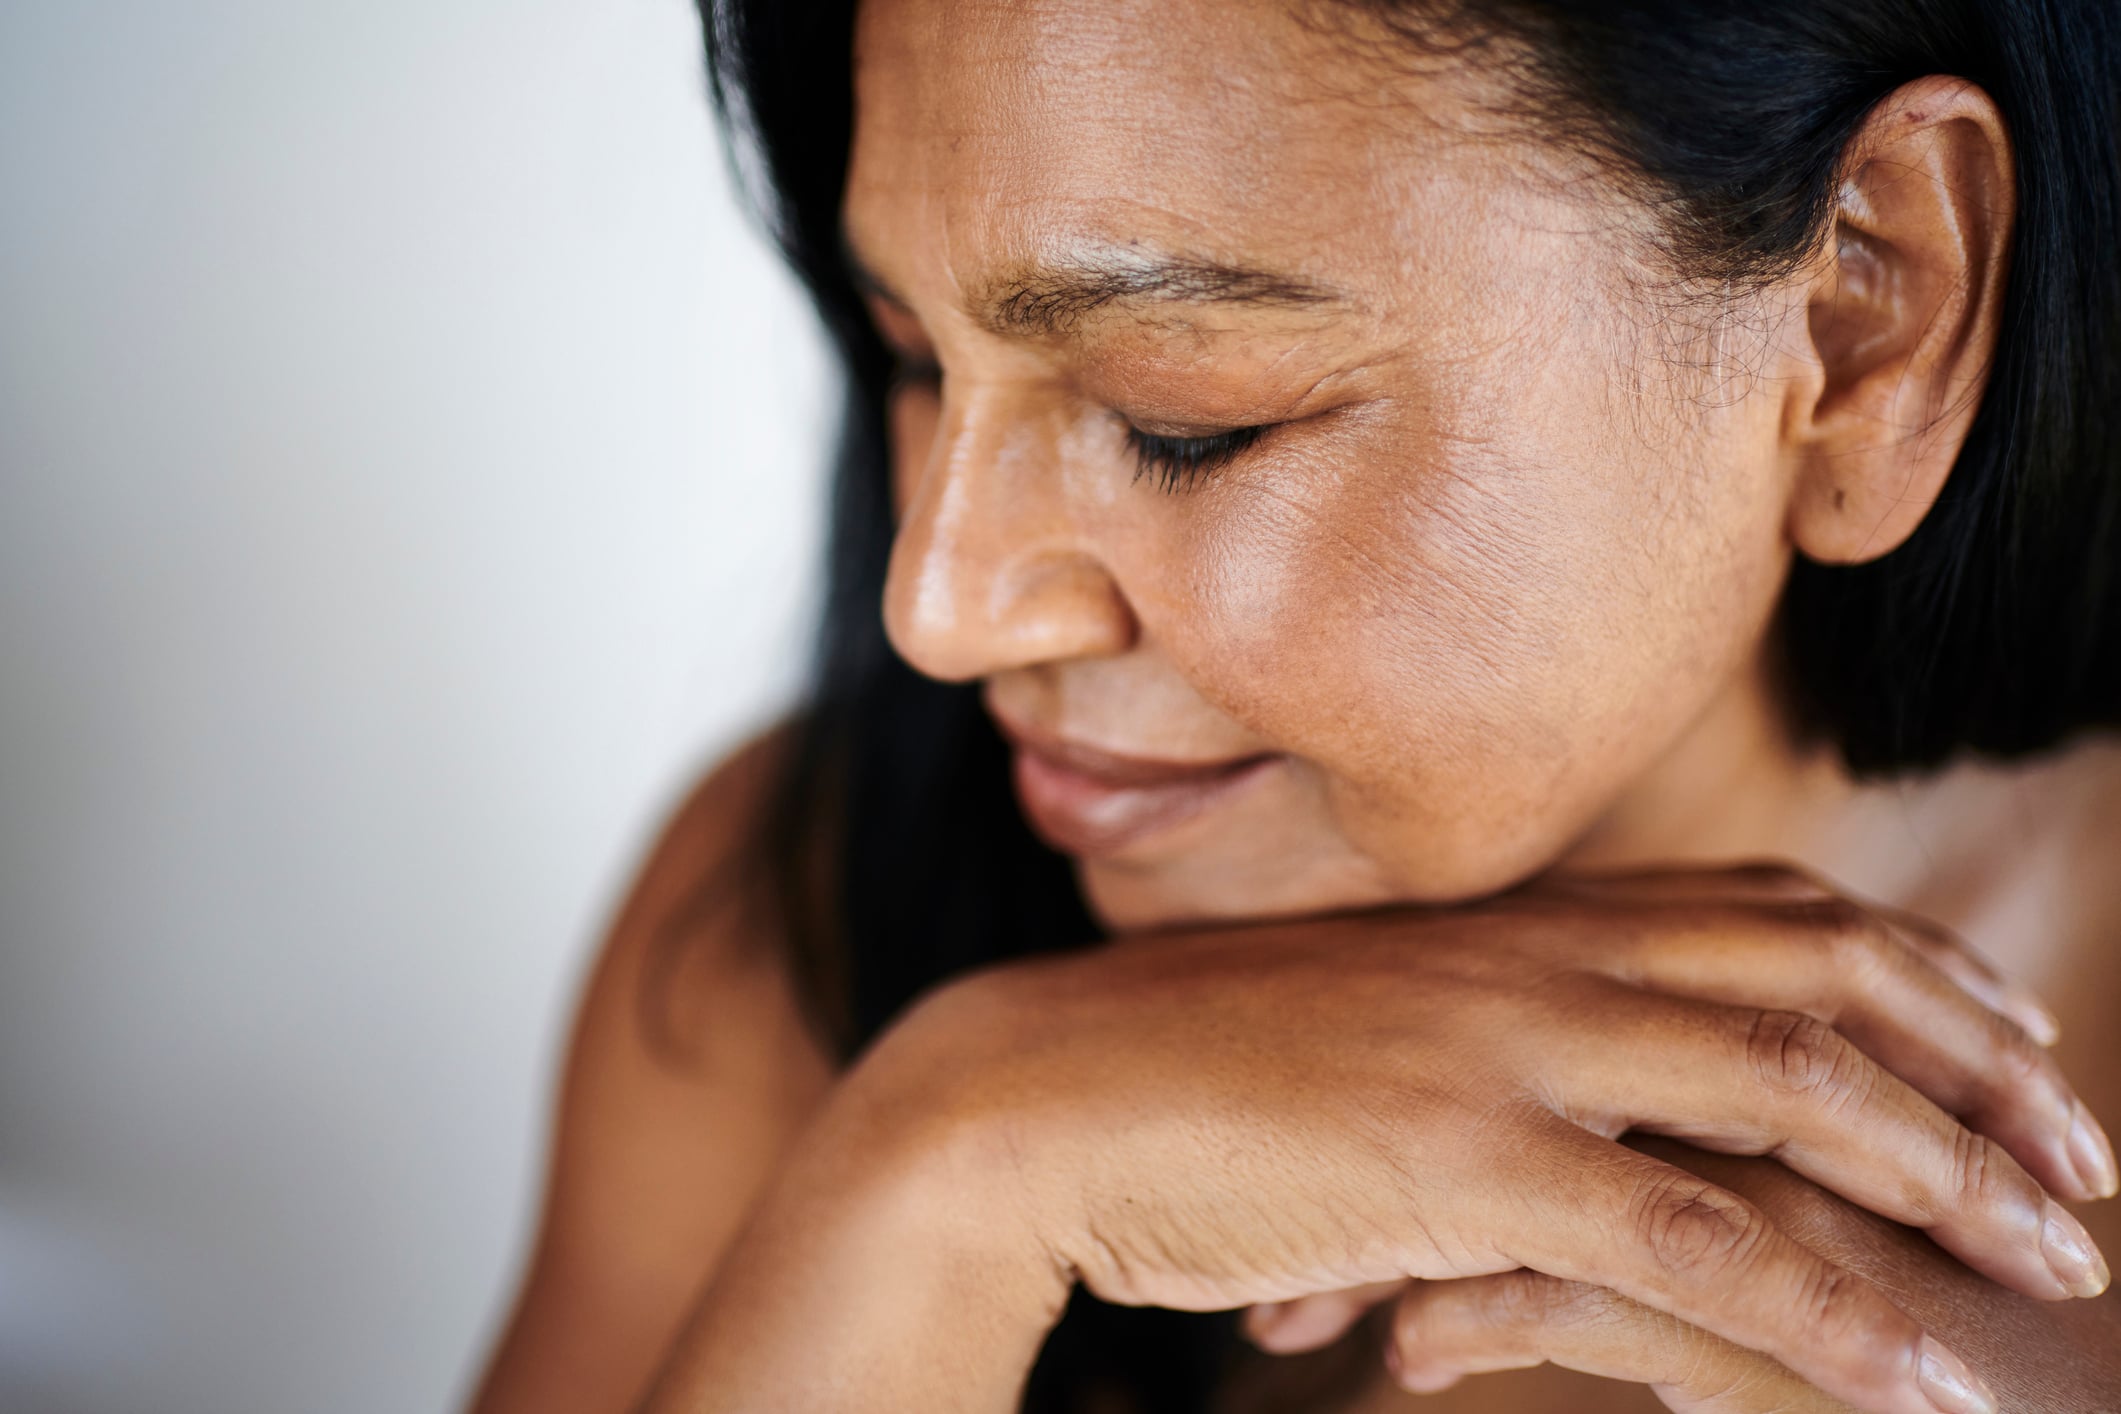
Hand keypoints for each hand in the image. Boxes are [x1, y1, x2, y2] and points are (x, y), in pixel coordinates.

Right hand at [852, 864, 2113, 1413]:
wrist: (1042, 1086)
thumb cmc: (1195, 1063)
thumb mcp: (1371, 1012)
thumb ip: (1488, 1020)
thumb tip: (1574, 1075)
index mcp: (1522, 917)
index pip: (1773, 908)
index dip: (1917, 969)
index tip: (2009, 1037)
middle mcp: (1538, 954)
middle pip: (1823, 977)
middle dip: (1982, 1066)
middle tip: (2082, 1160)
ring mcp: (1504, 1047)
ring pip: (1790, 1089)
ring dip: (1949, 1175)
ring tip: (2051, 1259)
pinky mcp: (1458, 1160)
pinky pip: (1685, 1236)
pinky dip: (1819, 1307)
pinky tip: (1907, 1374)